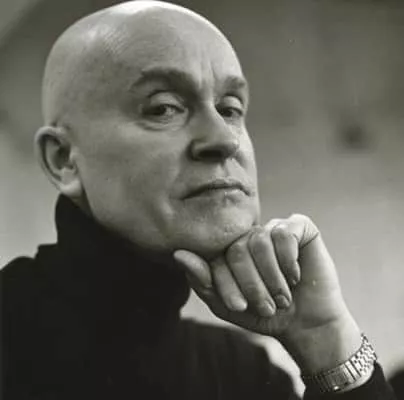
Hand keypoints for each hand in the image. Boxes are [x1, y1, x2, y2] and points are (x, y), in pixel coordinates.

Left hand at [174, 214, 361, 372]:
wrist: (306, 324)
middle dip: (251, 284)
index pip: (218, 256)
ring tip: (282, 296)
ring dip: (272, 277)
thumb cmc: (264, 314)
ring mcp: (274, 230)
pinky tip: (295, 276)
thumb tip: (177, 253)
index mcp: (231, 251)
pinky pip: (285, 234)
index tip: (238, 307)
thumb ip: (202, 280)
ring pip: (261, 241)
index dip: (226, 283)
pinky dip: (289, 261)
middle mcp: (251, 237)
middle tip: (266, 307)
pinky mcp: (299, 228)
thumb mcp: (226, 304)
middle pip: (238, 249)